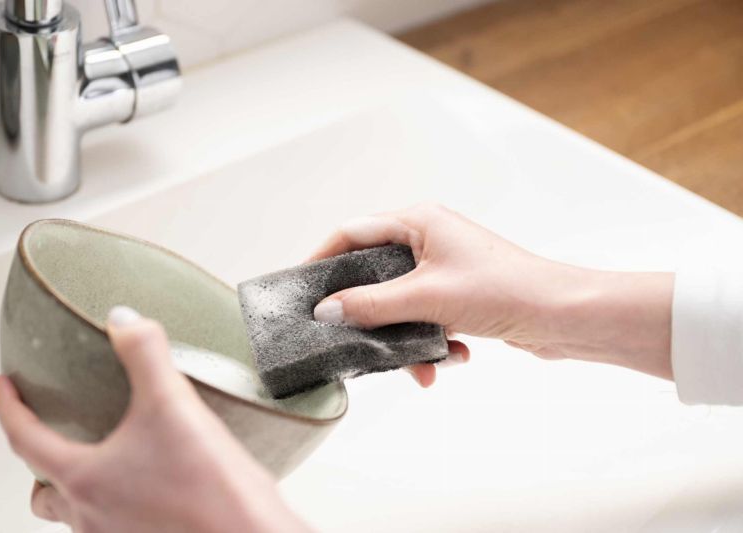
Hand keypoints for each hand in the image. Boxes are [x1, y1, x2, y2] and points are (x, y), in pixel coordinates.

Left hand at [0, 307, 309, 532]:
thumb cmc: (208, 486)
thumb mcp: (173, 404)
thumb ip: (145, 353)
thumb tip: (123, 319)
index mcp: (85, 480)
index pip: (24, 440)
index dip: (7, 408)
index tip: (3, 387)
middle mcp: (92, 516)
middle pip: (44, 493)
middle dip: (40, 464)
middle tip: (53, 434)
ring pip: (77, 514)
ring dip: (78, 486)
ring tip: (103, 460)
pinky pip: (114, 523)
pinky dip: (115, 502)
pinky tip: (147, 482)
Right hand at [310, 204, 673, 380]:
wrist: (563, 316)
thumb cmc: (505, 289)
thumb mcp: (427, 297)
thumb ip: (371, 305)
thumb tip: (327, 311)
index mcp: (418, 221)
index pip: (352, 234)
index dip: (322, 261)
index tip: (302, 291)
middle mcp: (428, 241)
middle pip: (374, 277)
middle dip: (370, 316)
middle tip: (352, 341)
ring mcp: (443, 270)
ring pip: (400, 306)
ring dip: (406, 339)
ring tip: (421, 365)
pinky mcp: (458, 297)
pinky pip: (425, 321)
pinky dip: (431, 343)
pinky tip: (453, 357)